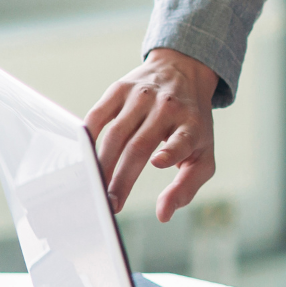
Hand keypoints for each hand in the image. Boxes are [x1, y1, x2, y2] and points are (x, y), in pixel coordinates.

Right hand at [85, 48, 220, 221]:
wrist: (184, 71)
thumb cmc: (192, 124)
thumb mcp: (203, 154)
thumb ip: (186, 187)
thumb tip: (163, 215)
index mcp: (191, 124)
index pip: (182, 139)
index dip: (171, 151)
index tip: (158, 163)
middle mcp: (167, 108)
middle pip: (139, 146)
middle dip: (122, 178)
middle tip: (109, 205)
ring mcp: (142, 96)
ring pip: (116, 133)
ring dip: (102, 164)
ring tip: (95, 188)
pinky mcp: (120, 89)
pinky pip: (98, 114)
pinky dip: (88, 136)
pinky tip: (82, 157)